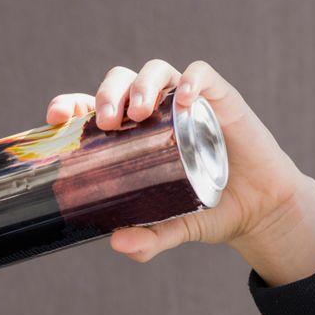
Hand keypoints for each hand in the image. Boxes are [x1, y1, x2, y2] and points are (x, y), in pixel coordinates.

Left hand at [46, 59, 314, 285]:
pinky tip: (186, 101)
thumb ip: (148, 239)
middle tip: (107, 123)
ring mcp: (188, 101)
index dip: (71, 105)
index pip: (93, 107)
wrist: (258, 209)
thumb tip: (117, 243)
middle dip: (109, 94)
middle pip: (122, 81)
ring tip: (140, 111)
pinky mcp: (221, 98)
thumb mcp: (174, 227)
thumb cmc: (208, 209)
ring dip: (143, 85)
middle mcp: (157, 111)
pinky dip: (192, 81)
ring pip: (158, 71)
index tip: (56, 118)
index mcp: (133, 135)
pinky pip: (203, 75)